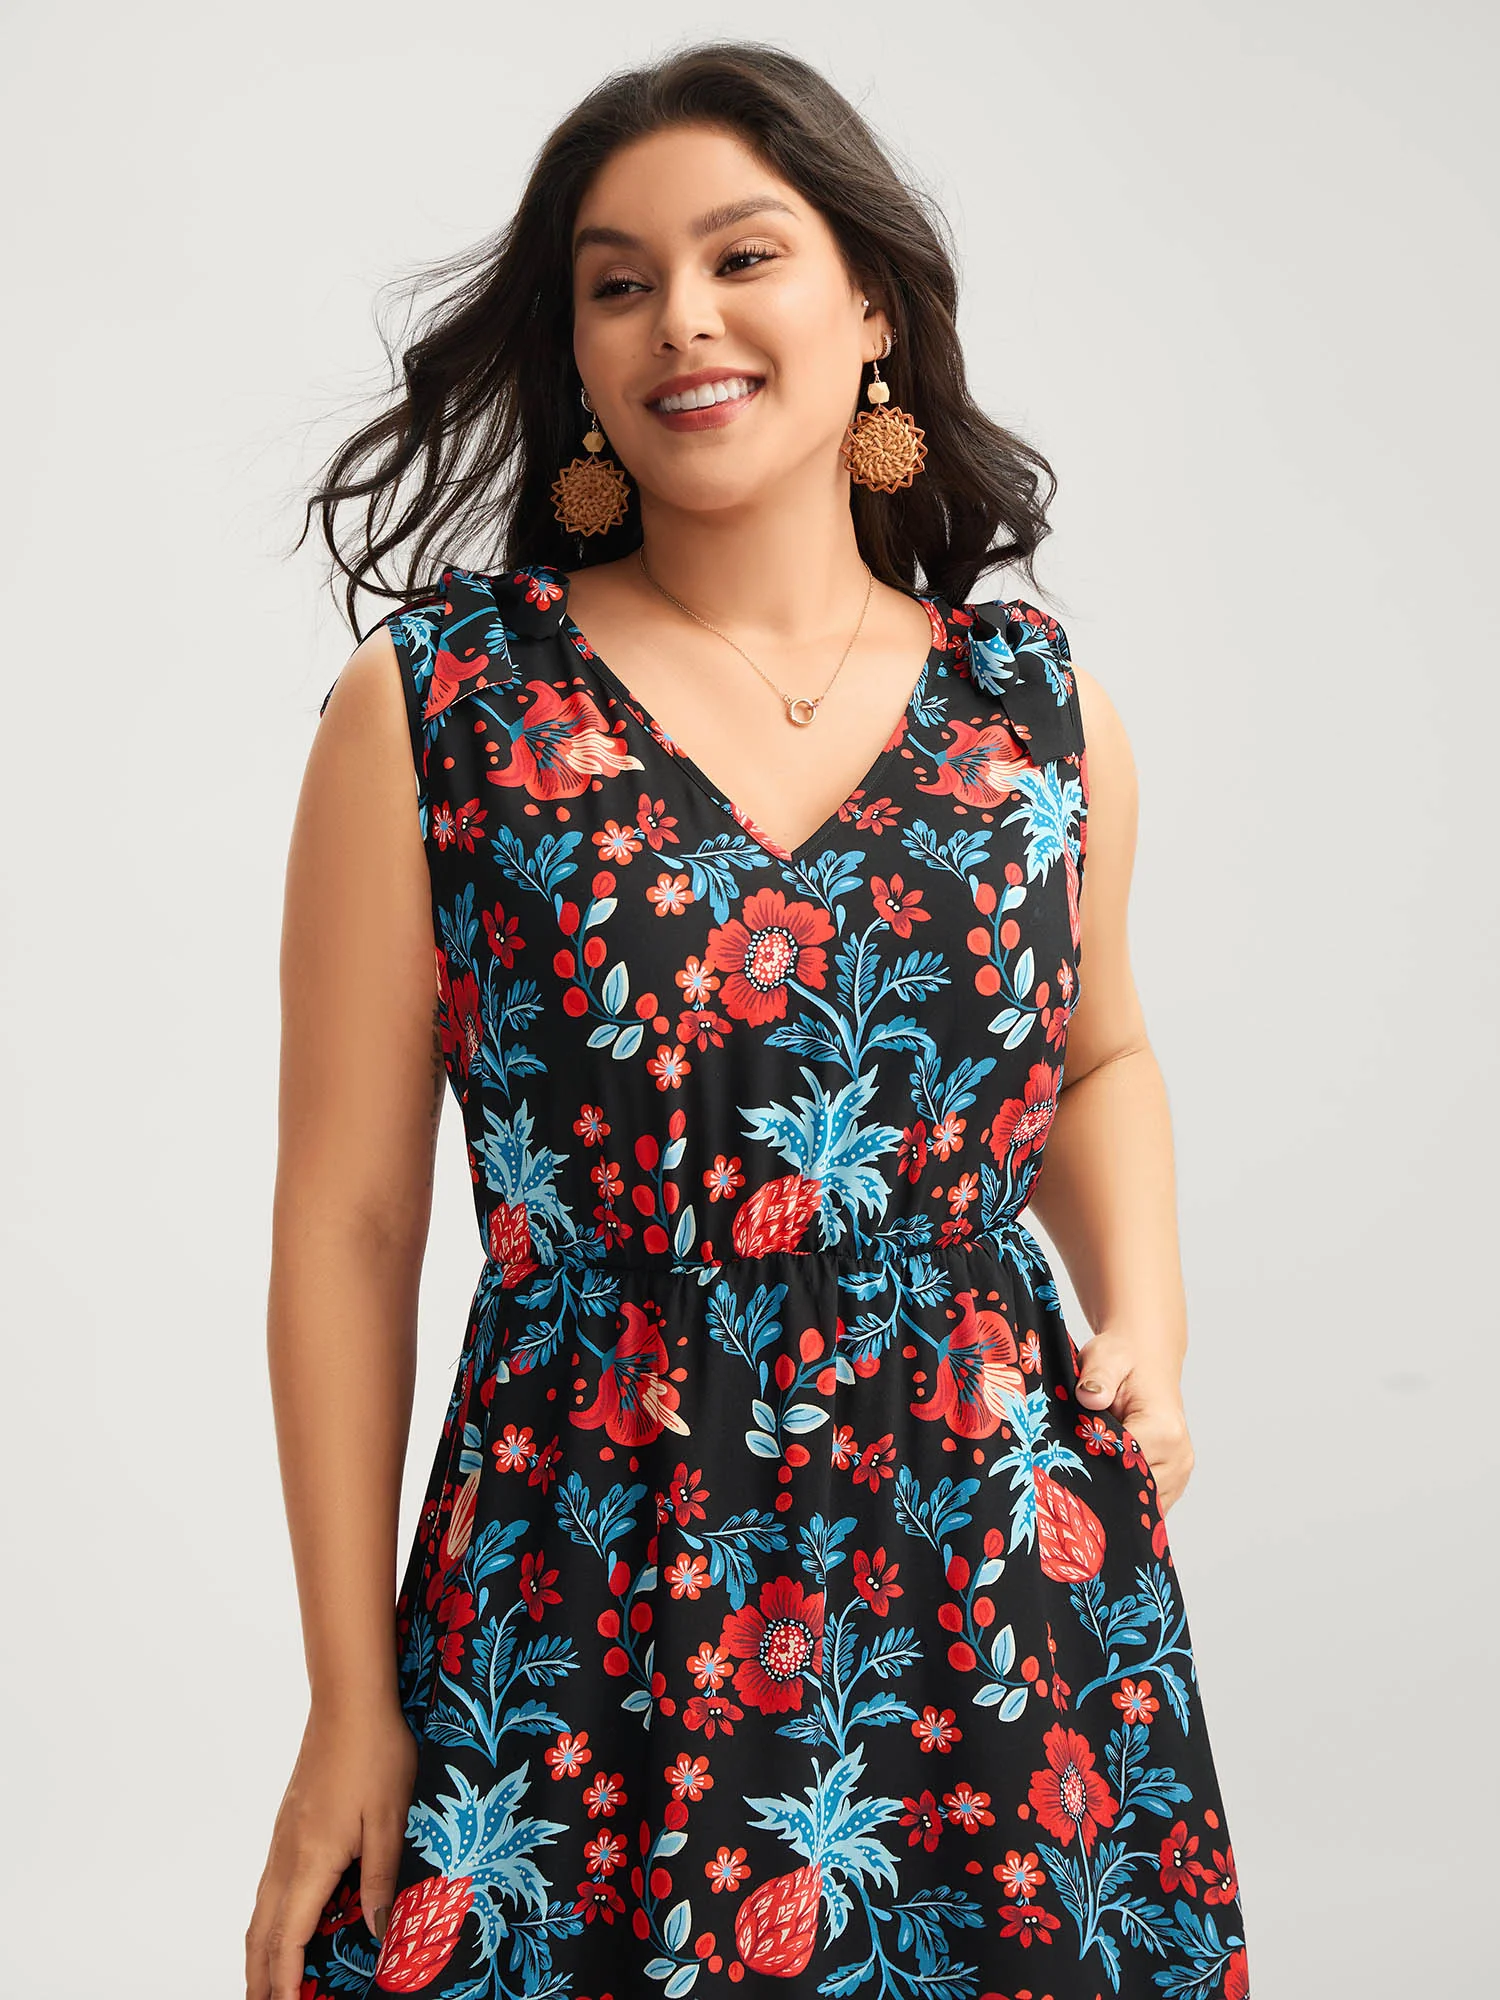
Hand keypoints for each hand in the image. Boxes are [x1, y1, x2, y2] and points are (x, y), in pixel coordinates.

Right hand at [245, 1699, 418, 1999]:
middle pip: (262, 1933)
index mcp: (311, 1860)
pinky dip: (267, 1920)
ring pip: (261, 1910)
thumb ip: (381, 1879)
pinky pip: (269, 1887)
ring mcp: (282, 1839)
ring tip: (265, 1983)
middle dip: (260, 1977)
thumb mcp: (390, 1819)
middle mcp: (286, 1856)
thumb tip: (377, 1932)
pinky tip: (281, 1925)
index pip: (287, 1938)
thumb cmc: (375, 1754)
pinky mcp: (287, 1824)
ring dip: (260, 1952)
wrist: (348, 1702)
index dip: (283, 1981)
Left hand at [1072, 1330, 1194, 1513]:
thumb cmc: (1123, 1358)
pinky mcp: (1173, 1481)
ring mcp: (1178, 1472)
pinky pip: (1145, 1502)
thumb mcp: (1105, 1357)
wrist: (1146, 1358)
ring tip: (1086, 1472)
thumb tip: (1089, 1396)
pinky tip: (1101, 1480)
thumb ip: (1097, 1377)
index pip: (1124, 1468)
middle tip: (1068, 1474)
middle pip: (1132, 1492)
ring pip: (1139, 1503)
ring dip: (1112, 1493)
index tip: (1066, 1460)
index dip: (1092, 1467)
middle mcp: (1178, 1456)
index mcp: (1164, 1430)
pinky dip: (1123, 1495)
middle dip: (1100, 1486)